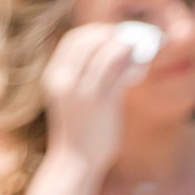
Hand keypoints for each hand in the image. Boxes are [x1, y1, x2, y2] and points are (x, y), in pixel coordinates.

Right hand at [42, 24, 147, 178]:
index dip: (93, 32)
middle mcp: (65, 80)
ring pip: (108, 54)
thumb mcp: (68, 98)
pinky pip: (120, 75)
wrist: (76, 162)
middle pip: (90, 42)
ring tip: (138, 53)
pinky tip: (140, 71)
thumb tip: (106, 54)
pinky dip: (132, 67)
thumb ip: (78, 76)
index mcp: (54, 76)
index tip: (110, 35)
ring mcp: (83, 92)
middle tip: (130, 41)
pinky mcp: (102, 104)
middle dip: (112, 37)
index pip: (72, 40)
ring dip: (126, 49)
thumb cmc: (77, 130)